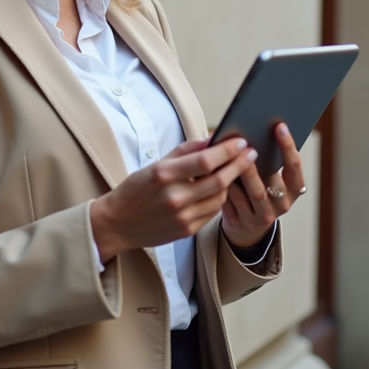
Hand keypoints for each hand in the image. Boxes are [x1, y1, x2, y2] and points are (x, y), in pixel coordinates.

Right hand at [90, 137, 256, 262]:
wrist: (117, 223)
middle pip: (219, 180)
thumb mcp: (156, 164)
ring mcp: (182, 216)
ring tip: (234, 170)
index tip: (240, 141)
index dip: (227, 150)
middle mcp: (174, 197)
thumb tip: (212, 139)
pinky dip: (219, 198)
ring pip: (220, 197)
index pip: (205, 160)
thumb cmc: (136, 189)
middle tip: (250, 153)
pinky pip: (212, 211)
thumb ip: (185, 151)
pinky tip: (219, 189)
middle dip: (239, 164)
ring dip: (230, 182)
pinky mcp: (187, 230)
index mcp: (164, 175)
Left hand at [222, 123, 303, 249]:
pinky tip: (216, 171)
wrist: (248, 225)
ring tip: (230, 155)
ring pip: (252, 193)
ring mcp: (263, 215)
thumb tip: (251, 129)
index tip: (280, 126)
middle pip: (272, 182)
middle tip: (247, 144)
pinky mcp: (243, 222)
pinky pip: (233, 203)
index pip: (294, 166)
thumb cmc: (258, 189)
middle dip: (258, 163)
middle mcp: (283, 204)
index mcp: (295, 188)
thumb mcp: (269, 176)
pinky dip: (226, 186)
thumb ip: (267, 158)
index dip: (288, 146)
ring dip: (241, 174)